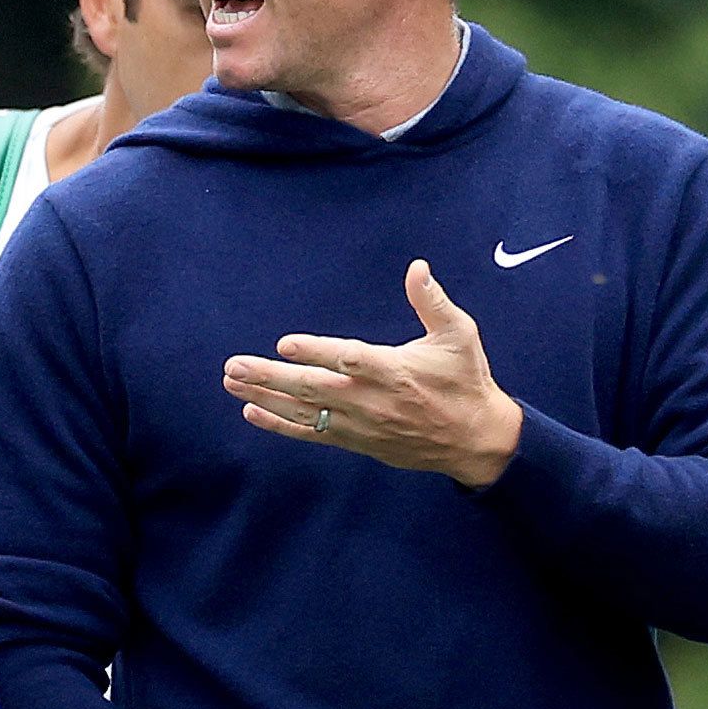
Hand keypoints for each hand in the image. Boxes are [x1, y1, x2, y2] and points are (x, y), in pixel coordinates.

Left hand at [222, 259, 523, 487]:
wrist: (475, 440)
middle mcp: (372, 399)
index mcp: (395, 370)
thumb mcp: (458, 335)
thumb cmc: (465, 380)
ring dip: (266, 397)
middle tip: (234, 365)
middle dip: (270, 376)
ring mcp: (361, 423)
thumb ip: (432, 302)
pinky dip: (280, 425)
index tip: (285, 344)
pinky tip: (253, 411)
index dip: (316, 352)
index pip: (349, 358)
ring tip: (232, 382)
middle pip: (313, 388)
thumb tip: (417, 267)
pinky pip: (311, 434)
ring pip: (304, 411)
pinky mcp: (356, 441)